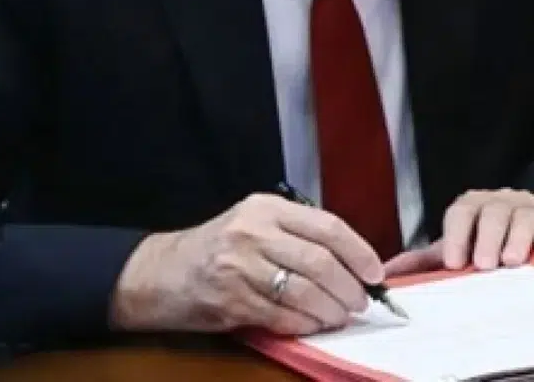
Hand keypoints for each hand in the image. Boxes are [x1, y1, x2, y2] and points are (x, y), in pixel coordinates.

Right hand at [109, 193, 383, 336]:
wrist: (158, 273)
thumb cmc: (216, 248)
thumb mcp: (255, 223)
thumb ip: (297, 234)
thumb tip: (351, 261)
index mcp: (267, 208)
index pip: (327, 227)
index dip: (359, 252)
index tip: (375, 273)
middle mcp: (253, 232)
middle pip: (319, 261)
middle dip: (349, 287)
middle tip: (361, 302)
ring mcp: (239, 267)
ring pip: (303, 291)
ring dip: (330, 309)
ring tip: (341, 316)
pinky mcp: (229, 300)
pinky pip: (280, 316)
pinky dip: (304, 324)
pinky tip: (313, 325)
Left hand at [392, 188, 533, 273]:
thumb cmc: (490, 242)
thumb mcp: (458, 248)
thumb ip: (426, 260)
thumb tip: (384, 272)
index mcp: (473, 208)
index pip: (461, 213)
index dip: (456, 235)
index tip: (454, 262)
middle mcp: (501, 202)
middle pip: (493, 213)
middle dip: (488, 237)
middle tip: (485, 264)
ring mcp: (531, 206)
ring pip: (523, 215)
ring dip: (518, 237)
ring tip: (513, 261)